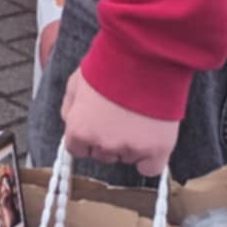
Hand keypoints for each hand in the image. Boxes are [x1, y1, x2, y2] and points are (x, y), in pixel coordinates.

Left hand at [62, 65, 179, 176]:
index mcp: (79, 129)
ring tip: (137, 117)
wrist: (143, 58)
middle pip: (102, 155)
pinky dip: (150, 159)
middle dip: (108, 140)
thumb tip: (70, 123)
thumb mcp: (75, 83)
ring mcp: (130, 148)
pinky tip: (150, 142)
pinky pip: (150, 168)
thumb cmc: (108, 66)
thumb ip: (69, 108)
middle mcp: (102, 144)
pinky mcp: (157, 149)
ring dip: (130, 144)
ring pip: (126, 157)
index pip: (77, 149)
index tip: (97, 125)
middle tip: (120, 116)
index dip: (87, 137)